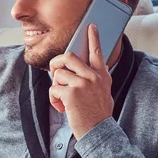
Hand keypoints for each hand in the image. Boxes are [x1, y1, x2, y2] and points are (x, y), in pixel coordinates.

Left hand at [48, 23, 112, 139]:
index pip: (97, 52)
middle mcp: (93, 77)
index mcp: (102, 75)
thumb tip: (81, 70)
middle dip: (57, 63)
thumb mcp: (104, 92)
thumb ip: (95, 79)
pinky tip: (61, 108)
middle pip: (69, 57)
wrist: (98, 131)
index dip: (93, 38)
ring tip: (62, 98)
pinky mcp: (71, 94)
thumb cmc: (98, 113)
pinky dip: (54, 99)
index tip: (91, 26)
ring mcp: (82, 84)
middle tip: (55, 72)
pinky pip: (54, 89)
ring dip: (56, 86)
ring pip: (58, 74)